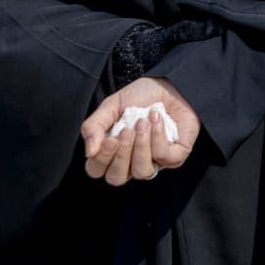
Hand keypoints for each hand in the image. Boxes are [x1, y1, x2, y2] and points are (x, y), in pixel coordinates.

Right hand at [81, 77, 200, 185]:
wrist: (170, 86)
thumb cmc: (140, 97)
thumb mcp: (111, 106)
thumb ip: (93, 126)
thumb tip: (89, 152)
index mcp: (112, 152)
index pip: (97, 170)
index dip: (101, 160)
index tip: (109, 139)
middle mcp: (131, 161)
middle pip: (117, 178)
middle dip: (121, 156)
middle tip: (126, 132)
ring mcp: (154, 161)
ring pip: (141, 171)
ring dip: (141, 146)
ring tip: (143, 123)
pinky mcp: (175, 157)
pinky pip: (164, 157)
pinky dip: (158, 136)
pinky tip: (156, 118)